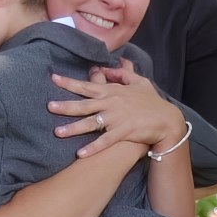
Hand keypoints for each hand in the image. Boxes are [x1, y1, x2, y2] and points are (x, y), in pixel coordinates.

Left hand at [48, 60, 182, 157]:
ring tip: (57, 132)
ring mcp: (117, 118)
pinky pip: (105, 141)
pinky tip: (80, 154)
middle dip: (66, 105)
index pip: (87, 86)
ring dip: (74, 128)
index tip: (53, 79)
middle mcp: (111, 104)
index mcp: (113, 92)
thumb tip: (115, 62)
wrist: (167, 120)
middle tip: (49, 107)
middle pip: (84, 104)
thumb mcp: (140, 82)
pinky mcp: (124, 132)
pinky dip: (93, 147)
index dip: (69, 83)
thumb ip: (124, 73)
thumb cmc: (152, 102)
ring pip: (91, 123)